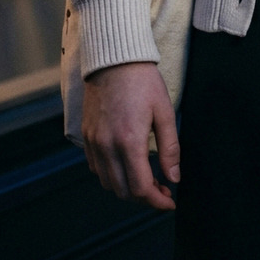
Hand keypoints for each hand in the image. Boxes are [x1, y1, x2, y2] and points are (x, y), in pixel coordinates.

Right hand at [82, 61, 179, 210]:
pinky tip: (127, 164)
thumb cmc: (143, 81)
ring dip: (127, 187)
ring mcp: (93, 142)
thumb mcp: (164, 111)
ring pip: (108, 183)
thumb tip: (174, 178)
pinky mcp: (85, 136)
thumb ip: (170, 148)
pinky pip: (96, 168)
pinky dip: (111, 175)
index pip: (140, 188)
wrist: (114, 58)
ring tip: (146, 176)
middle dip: (144, 196)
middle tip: (162, 187)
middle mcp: (107, 146)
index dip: (157, 201)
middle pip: (123, 191)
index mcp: (129, 141)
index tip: (170, 201)